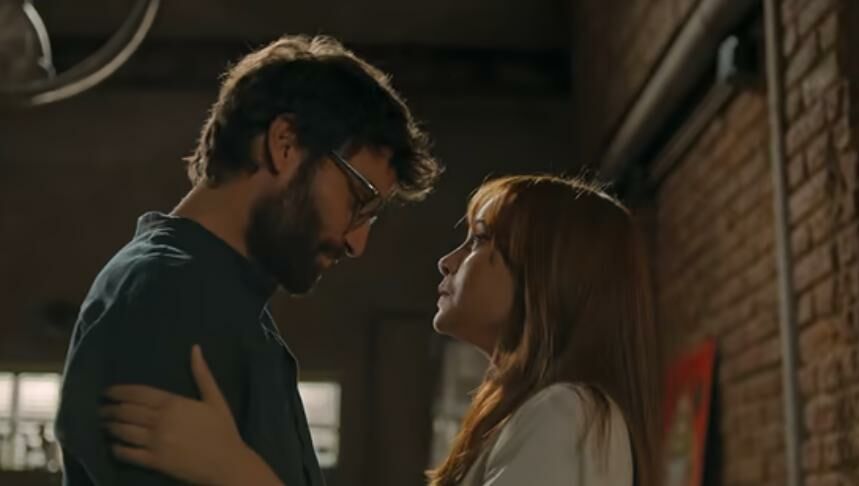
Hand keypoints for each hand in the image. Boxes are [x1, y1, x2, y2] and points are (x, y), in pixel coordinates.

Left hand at [100, 345, 247, 485]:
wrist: (227, 463)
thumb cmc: (222, 429)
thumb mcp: (215, 399)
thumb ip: (202, 374)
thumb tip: (195, 348)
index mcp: (173, 403)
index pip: (137, 393)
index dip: (118, 391)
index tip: (107, 392)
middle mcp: (160, 421)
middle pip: (126, 411)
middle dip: (109, 409)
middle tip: (102, 409)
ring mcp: (156, 442)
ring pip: (123, 431)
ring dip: (110, 427)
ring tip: (104, 425)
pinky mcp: (155, 462)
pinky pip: (128, 454)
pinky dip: (117, 449)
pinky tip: (113, 446)